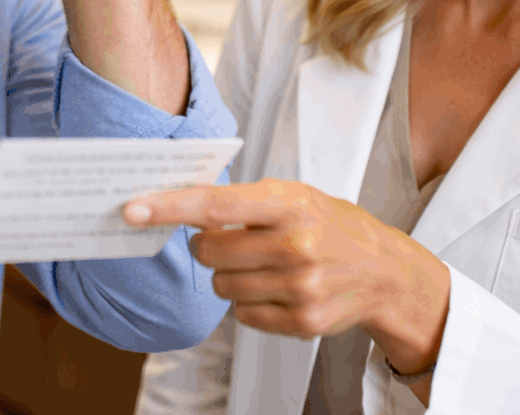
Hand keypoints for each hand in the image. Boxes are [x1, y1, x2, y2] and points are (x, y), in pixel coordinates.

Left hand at [124, 179, 449, 372]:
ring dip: (230, 276)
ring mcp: (300, 286)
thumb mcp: (295, 196)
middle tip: (232, 241)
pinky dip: (249, 303)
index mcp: (290, 204)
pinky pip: (242, 316)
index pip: (215, 204)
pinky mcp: (302, 322)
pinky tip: (277, 289)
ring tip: (263, 266)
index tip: (133, 209)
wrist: (385, 272)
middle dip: (209, 247)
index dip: (169, 207)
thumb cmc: (333, 226)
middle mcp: (296, 244)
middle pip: (209, 251)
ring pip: (222, 286)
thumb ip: (245, 202)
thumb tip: (184, 209)